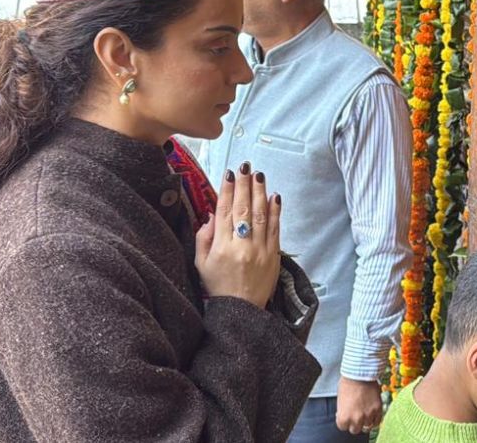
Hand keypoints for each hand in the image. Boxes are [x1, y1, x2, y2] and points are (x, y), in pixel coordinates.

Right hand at [194, 165, 280, 306]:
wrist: (242, 311)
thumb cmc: (218, 286)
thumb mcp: (201, 264)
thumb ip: (203, 238)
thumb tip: (211, 214)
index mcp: (221, 247)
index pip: (224, 212)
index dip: (226, 191)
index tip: (228, 174)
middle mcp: (241, 246)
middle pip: (243, 209)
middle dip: (244, 185)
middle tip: (245, 166)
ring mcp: (259, 250)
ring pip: (261, 215)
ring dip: (260, 192)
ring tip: (259, 175)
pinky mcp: (274, 255)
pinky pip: (275, 229)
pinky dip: (275, 211)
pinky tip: (274, 196)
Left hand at [336, 377, 382, 435]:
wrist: (360, 372)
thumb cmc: (348, 383)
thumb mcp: (340, 399)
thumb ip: (343, 411)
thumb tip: (346, 415)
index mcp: (343, 417)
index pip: (342, 427)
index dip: (344, 420)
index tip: (346, 414)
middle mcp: (356, 419)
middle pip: (355, 430)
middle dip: (354, 423)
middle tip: (355, 415)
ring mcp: (368, 415)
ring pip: (367, 426)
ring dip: (365, 420)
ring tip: (363, 412)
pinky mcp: (378, 409)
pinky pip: (377, 422)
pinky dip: (374, 420)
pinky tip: (371, 415)